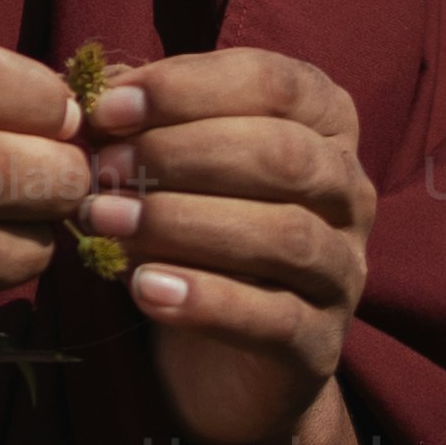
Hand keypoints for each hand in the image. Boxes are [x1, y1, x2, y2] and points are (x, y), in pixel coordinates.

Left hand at [78, 51, 370, 444]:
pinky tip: (145, 290)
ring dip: (183, 223)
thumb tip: (96, 92)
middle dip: (181, 155)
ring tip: (106, 225)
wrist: (222, 361)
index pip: (273, 83)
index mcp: (324, 125)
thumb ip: (143, 124)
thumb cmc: (194, 234)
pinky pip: (274, 317)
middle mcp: (349, 191)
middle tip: (103, 172)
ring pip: (284, 235)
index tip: (108, 109)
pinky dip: (206, 300)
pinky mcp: (321, 344)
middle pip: (283, 155)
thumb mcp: (169, 168)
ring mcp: (344, 270)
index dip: (187, 88)